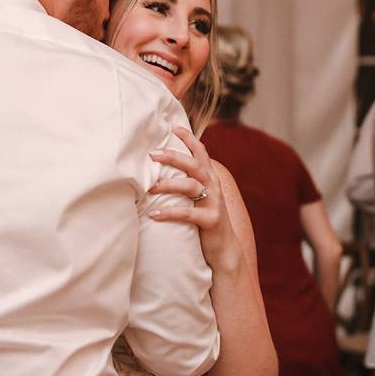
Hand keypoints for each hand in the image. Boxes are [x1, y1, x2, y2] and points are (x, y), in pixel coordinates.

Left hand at [148, 126, 239, 266]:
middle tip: (152, 155)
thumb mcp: (199, 197)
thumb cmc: (204, 219)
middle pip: (194, 165)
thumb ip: (187, 181)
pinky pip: (188, 213)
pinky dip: (169, 213)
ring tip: (150, 188)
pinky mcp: (211, 220)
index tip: (173, 126)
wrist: (224, 249)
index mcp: (210, 178)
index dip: (189, 138)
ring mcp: (214, 202)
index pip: (201, 152)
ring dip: (168, 185)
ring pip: (190, 186)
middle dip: (173, 157)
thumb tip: (159, 169)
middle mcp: (214, 186)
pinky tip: (154, 214)